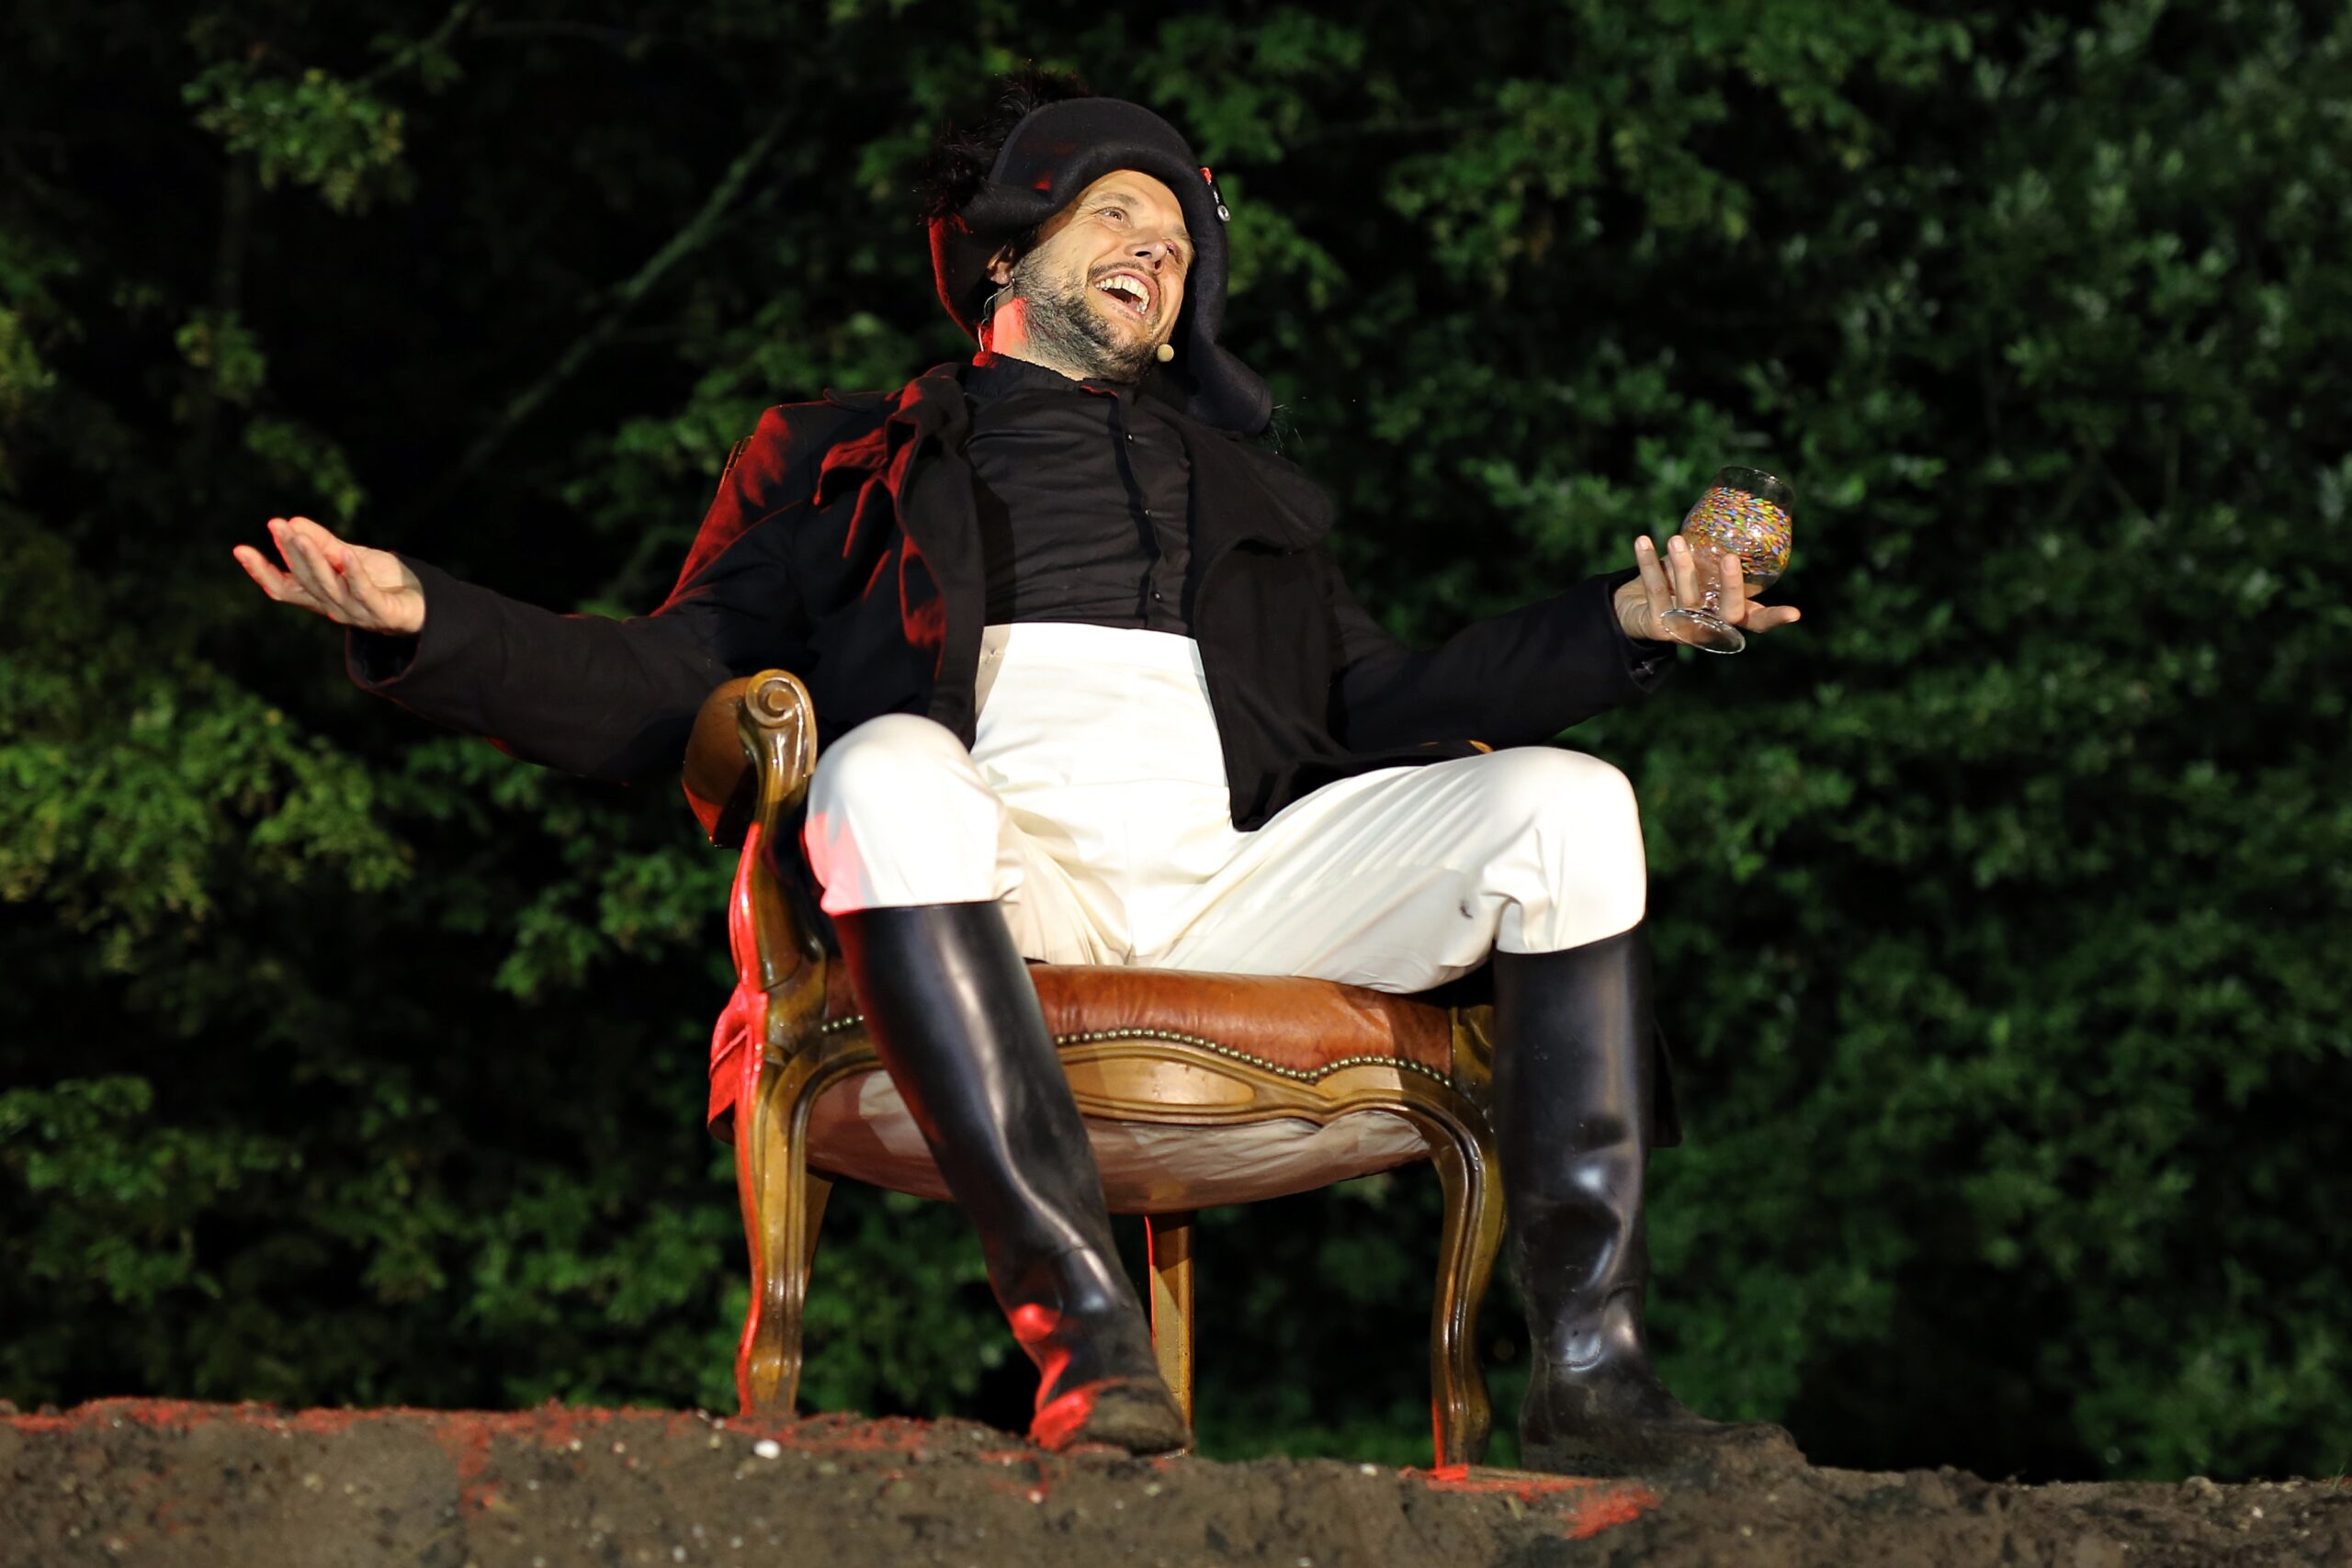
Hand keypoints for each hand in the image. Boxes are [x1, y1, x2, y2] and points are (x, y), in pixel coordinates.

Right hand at [233, 515, 425, 635]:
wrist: (426, 604)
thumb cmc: (383, 581)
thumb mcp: (349, 556)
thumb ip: (323, 543)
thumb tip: (291, 522)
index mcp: (321, 596)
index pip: (285, 587)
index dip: (262, 571)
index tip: (240, 549)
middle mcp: (334, 607)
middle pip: (306, 581)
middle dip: (291, 553)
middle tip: (278, 526)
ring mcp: (358, 614)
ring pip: (330, 587)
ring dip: (314, 561)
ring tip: (300, 536)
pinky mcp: (383, 615)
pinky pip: (365, 593)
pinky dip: (355, 573)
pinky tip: (346, 553)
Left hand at [1613, 533, 1801, 644]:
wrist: (1634, 608)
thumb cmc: (1674, 582)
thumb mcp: (1698, 570)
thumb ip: (1712, 554)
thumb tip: (1731, 511)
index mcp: (1727, 612)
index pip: (1757, 620)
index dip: (1775, 617)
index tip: (1795, 613)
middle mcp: (1710, 624)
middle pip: (1729, 612)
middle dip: (1731, 586)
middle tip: (1729, 558)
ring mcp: (1684, 628)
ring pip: (1688, 598)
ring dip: (1682, 566)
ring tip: (1675, 539)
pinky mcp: (1657, 626)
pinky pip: (1655, 590)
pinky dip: (1648, 563)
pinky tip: (1643, 541)